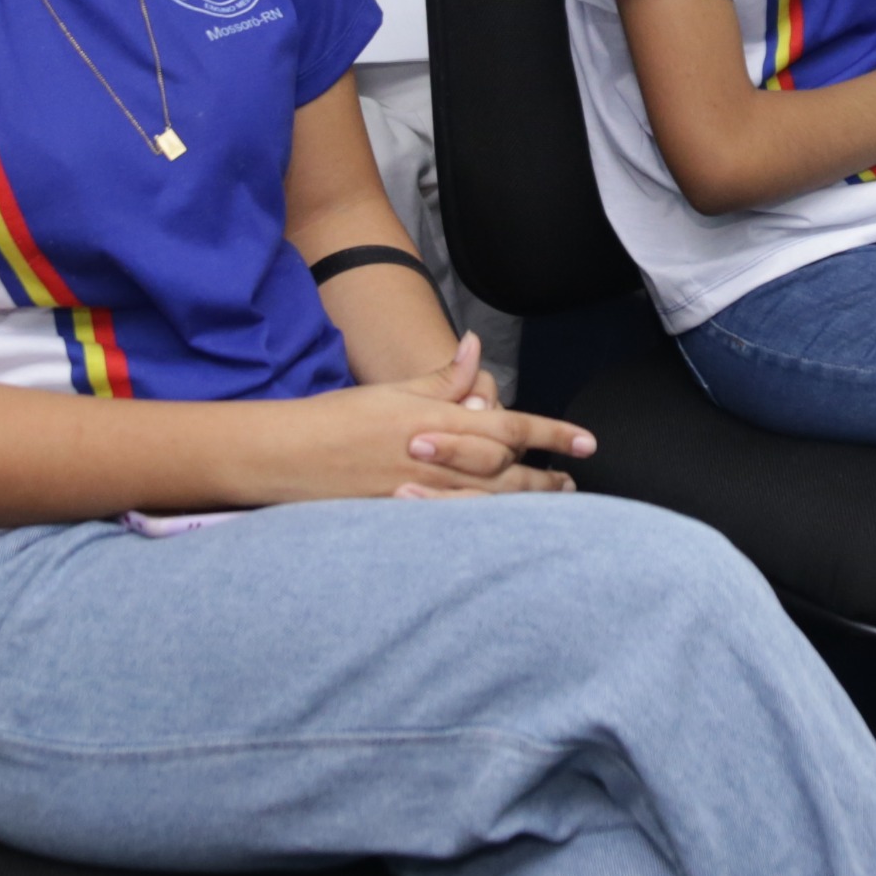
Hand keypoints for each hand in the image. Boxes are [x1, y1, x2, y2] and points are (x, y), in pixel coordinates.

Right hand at [320, 336, 589, 499]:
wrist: (289, 457)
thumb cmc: (340, 419)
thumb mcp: (395, 390)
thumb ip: (443, 377)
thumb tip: (475, 348)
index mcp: (439, 422)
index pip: (510, 427)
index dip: (553, 434)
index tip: (586, 442)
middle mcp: (438, 461)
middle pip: (509, 472)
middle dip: (546, 478)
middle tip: (573, 482)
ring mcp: (424, 495)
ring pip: (491, 503)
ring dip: (525, 503)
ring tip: (550, 503)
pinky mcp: (407, 520)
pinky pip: (460, 524)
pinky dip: (489, 524)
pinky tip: (502, 526)